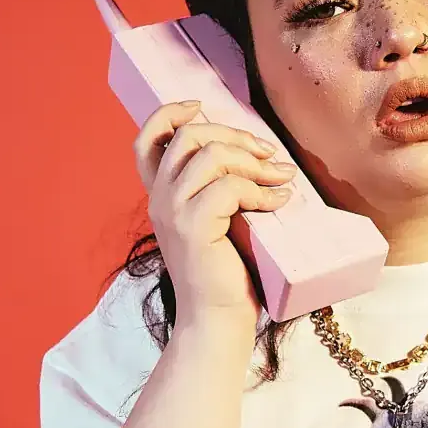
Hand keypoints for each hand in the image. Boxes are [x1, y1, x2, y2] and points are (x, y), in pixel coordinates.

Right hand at [132, 101, 296, 332]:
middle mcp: (159, 199)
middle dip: (235, 135)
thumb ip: (222, 184)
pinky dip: (261, 191)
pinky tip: (280, 203)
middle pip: (187, 136)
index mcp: (161, 194)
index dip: (171, 113)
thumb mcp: (221, 216)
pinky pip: (229, 187)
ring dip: (253, 161)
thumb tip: (256, 149)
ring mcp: (172, 212)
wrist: (218, 320)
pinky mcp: (192, 227)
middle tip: (268, 153)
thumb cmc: (228, 269)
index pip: (147, 139)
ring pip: (209, 156)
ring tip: (280, 178)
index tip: (203, 107)